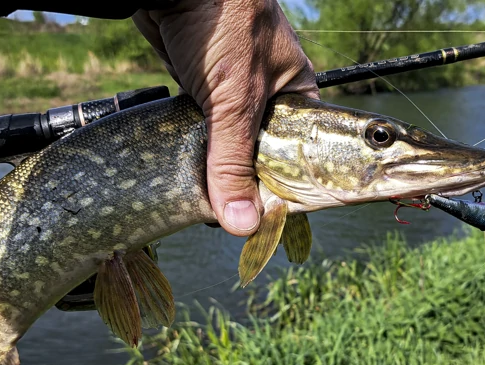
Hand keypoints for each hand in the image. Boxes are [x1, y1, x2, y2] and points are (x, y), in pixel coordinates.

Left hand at [132, 0, 319, 236]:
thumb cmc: (223, 24)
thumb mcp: (235, 100)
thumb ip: (234, 161)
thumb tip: (243, 221)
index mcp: (296, 97)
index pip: (300, 157)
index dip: (285, 189)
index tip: (264, 221)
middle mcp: (267, 99)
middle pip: (259, 156)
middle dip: (244, 184)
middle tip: (227, 217)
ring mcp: (231, 95)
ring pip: (227, 147)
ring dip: (214, 170)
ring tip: (204, 203)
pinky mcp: (199, 91)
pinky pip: (200, 132)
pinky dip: (192, 150)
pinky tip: (184, 173)